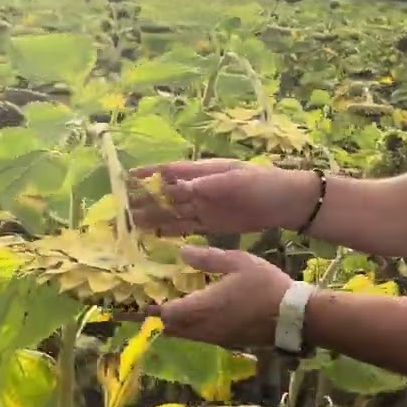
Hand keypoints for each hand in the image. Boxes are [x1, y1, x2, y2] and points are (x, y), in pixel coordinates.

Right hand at [128, 158, 315, 235]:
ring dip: (153, 217)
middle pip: (166, 194)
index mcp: (204, 171)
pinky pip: (187, 227)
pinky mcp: (212, 224)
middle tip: (121, 209)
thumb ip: (207, 182)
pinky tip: (155, 235)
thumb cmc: (262, 183)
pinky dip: (171, 231)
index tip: (126, 178)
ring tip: (131, 224)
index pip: (170, 171)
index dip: (148, 174)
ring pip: (173, 212)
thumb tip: (177, 184)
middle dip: (144, 200)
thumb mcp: (236, 178)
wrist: (285, 202)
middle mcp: (200, 188)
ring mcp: (205, 207)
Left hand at [137, 246, 295, 348]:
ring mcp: (216, 337)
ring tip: (175, 306)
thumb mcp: (239, 262)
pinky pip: (201, 336)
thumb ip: (208, 258)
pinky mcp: (228, 342)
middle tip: (152, 301)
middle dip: (159, 316)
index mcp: (201, 307)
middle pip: (170, 327)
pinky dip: (193, 327)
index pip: (163, 312)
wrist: (293, 316)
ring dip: (177, 323)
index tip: (132, 302)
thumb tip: (181, 252)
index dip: (147, 308)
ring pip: (186, 334)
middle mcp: (203, 327)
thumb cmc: (265, 286)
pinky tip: (202, 314)